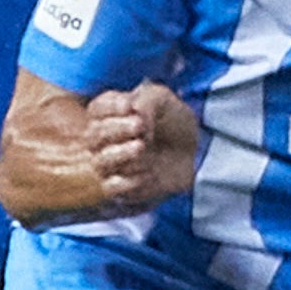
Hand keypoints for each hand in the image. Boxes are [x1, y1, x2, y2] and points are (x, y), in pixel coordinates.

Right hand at [83, 82, 199, 213]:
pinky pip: (112, 188)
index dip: (110, 108)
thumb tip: (134, 114)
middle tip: (139, 125)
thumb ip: (145, 100)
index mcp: (111, 115)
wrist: (197, 152)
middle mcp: (104, 141)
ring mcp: (111, 167)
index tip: (130, 106)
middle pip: (93, 135)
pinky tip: (148, 173)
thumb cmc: (174, 122)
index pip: (96, 109)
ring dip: (121, 153)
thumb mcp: (163, 100)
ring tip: (142, 147)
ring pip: (100, 162)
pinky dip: (128, 181)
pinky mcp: (122, 190)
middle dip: (116, 129)